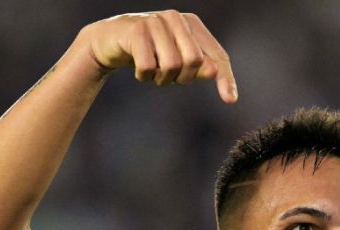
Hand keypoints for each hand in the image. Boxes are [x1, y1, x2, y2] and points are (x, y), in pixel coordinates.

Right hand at [73, 11, 237, 102]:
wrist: (108, 41)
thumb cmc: (148, 52)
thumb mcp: (176, 61)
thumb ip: (197, 67)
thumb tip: (213, 72)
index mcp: (191, 24)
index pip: (216, 55)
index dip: (225, 78)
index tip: (231, 100)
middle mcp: (176, 18)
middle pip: (195, 62)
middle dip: (182, 78)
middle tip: (168, 78)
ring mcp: (155, 22)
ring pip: (172, 65)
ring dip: (161, 78)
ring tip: (152, 71)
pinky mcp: (136, 30)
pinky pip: (148, 67)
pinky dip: (144, 76)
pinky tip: (137, 68)